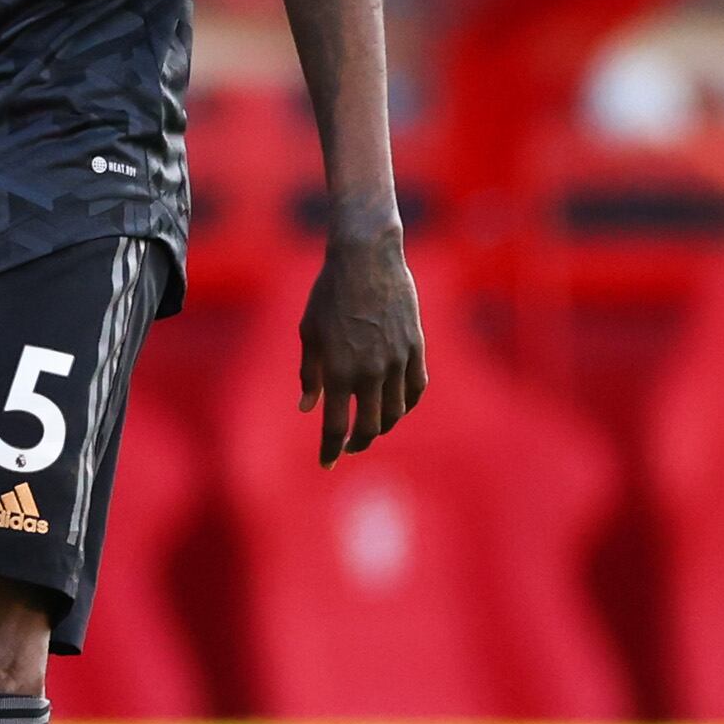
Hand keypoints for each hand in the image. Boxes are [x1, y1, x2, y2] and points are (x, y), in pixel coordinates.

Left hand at [297, 228, 424, 465]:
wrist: (367, 260)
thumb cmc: (328, 294)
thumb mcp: (309, 333)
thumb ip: (310, 374)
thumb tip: (307, 407)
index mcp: (339, 371)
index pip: (335, 425)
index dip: (329, 449)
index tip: (325, 463)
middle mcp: (370, 372)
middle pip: (370, 426)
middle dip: (357, 443)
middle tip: (347, 448)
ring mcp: (397, 361)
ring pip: (396, 412)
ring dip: (383, 427)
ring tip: (370, 430)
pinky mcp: (416, 348)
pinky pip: (416, 388)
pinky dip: (406, 404)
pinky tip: (396, 407)